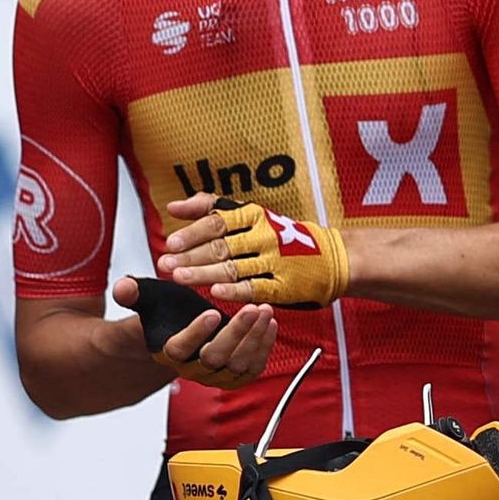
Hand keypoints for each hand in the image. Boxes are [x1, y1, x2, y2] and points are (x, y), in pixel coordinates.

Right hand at [113, 272, 276, 386]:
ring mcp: (216, 375)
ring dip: (255, 338)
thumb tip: (122, 287)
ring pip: (237, 364)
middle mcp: (192, 369)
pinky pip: (253, 367)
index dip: (196, 334)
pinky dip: (264, 347)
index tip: (213, 313)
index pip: (180, 349)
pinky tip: (270, 323)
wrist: (181, 332)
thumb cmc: (166, 313)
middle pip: (215, 358)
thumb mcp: (149, 299)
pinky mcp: (237, 375)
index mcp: (168, 352)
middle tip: (252, 309)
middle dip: (236, 334)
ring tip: (265, 311)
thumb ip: (134, 293)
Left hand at [162, 193, 351, 307]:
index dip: (193, 233)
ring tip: (180, 279)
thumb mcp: (250, 212)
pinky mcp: (285, 285)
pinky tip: (215, 293)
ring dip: (204, 274)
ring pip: (234, 268)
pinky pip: (256, 287)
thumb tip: (173, 206)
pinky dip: (235, 290)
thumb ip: (210, 207)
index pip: (218, 223)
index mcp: (254, 215)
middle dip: (191, 256)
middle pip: (221, 247)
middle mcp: (264, 236)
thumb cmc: (283, 235)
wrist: (332, 257)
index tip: (171, 242)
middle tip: (166, 264)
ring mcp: (276, 261)